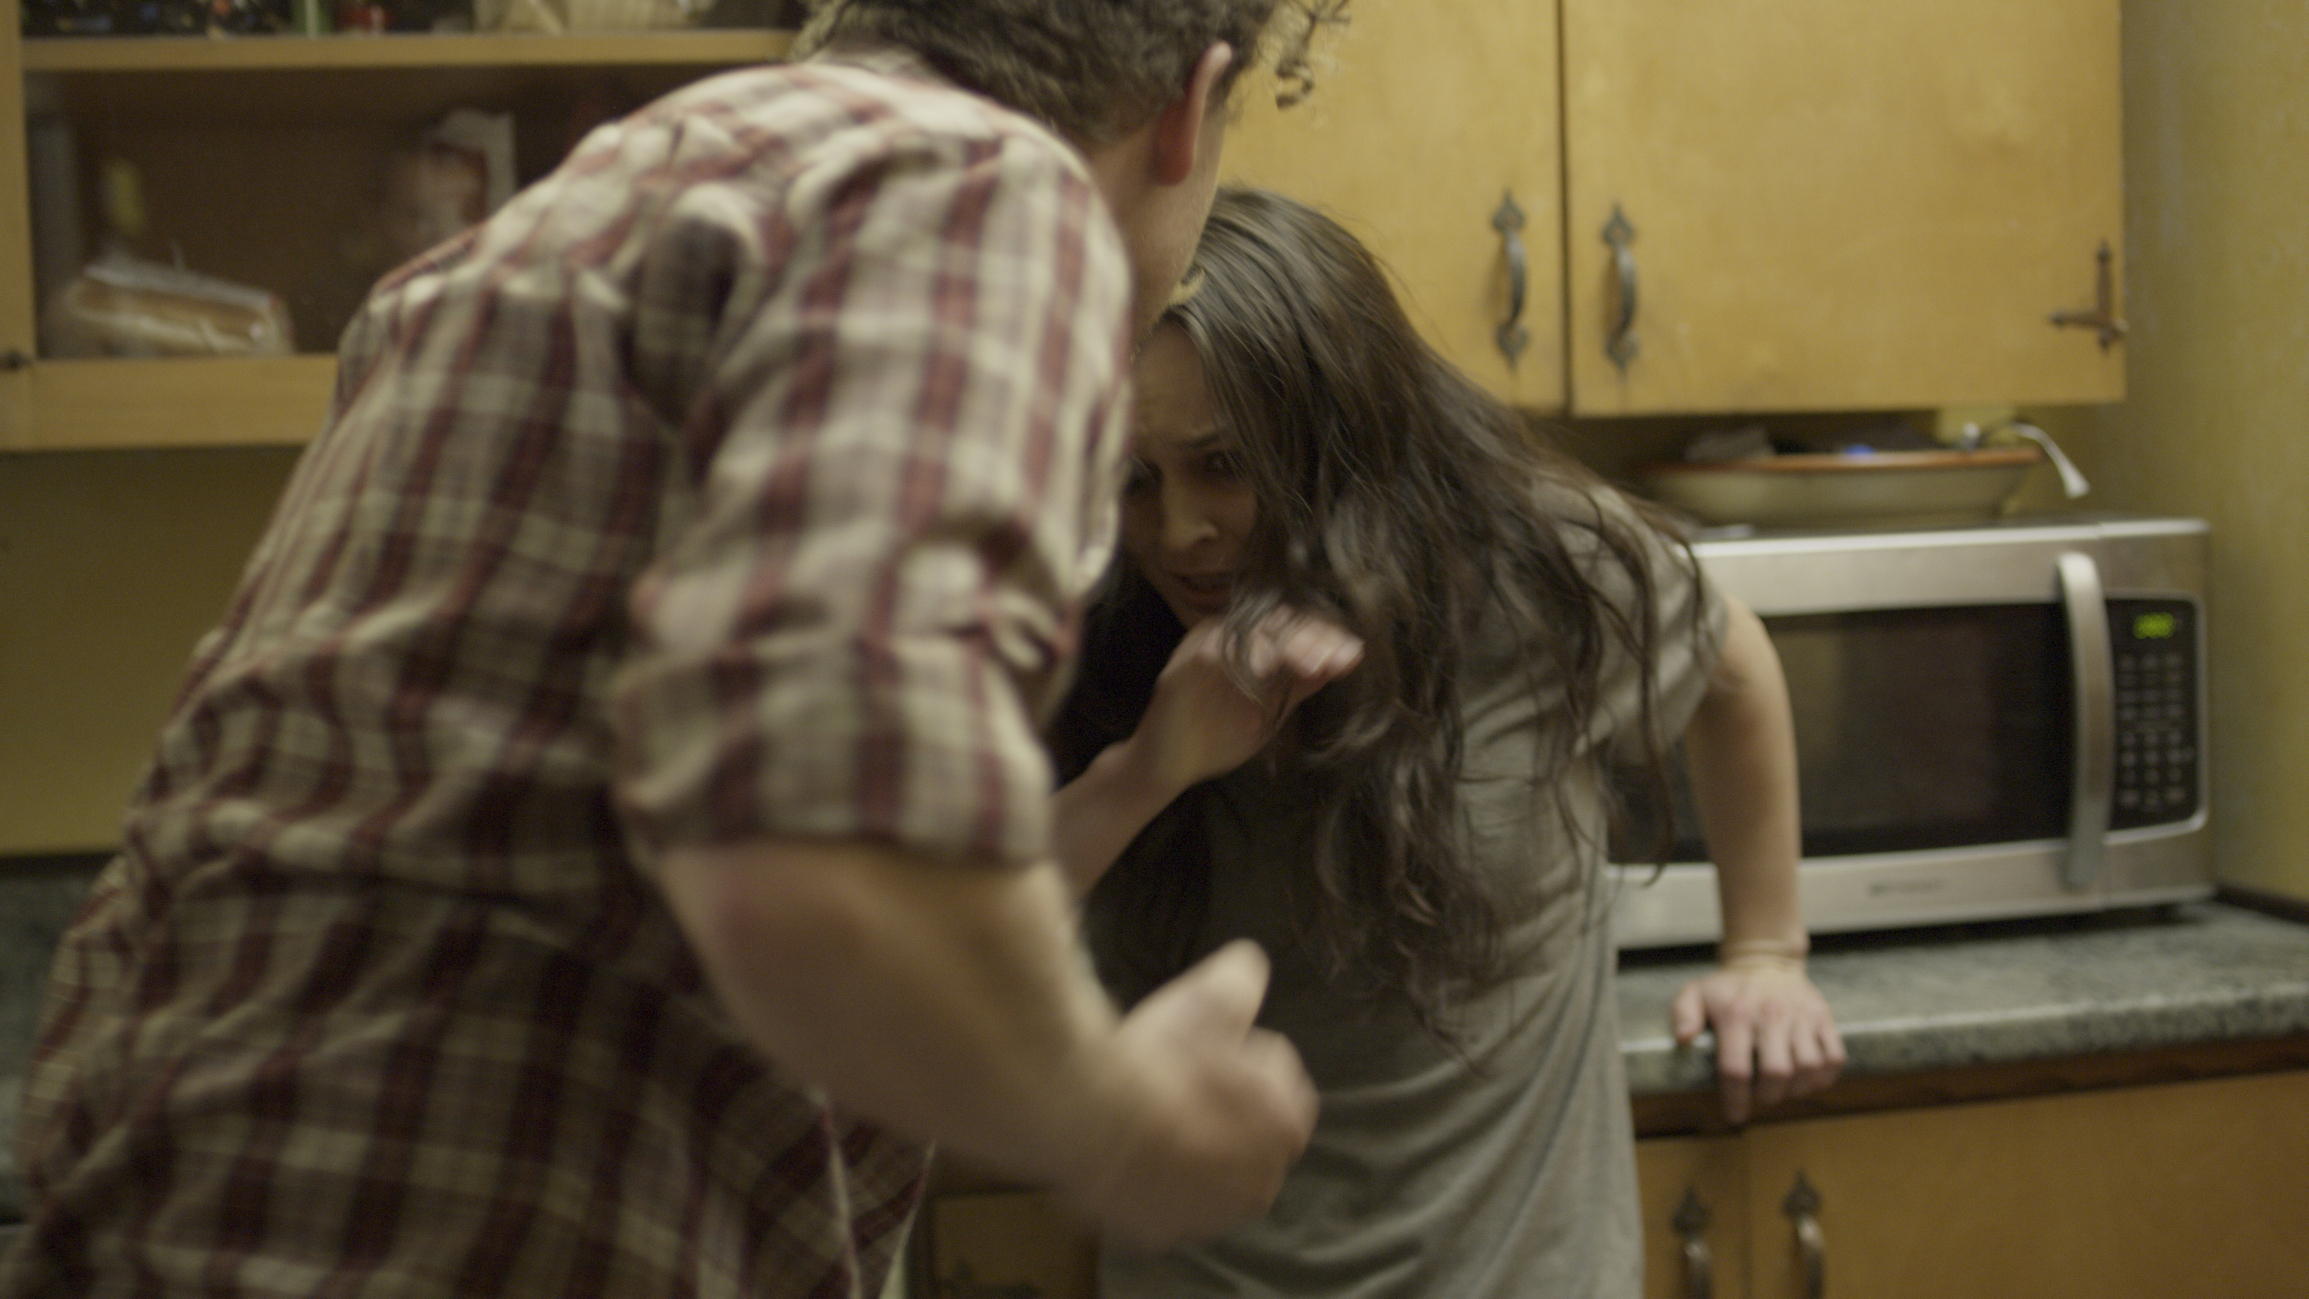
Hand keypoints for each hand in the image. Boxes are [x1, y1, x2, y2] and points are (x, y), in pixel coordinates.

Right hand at [1064, 941, 1318, 1249]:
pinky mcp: (1152, 1234)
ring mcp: (1204, 1218)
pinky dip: (1146, 1180)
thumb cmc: (1158, 1056)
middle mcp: (1255, 1186)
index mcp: (1283, 1130)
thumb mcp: (1210, 996)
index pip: (1282, 1089)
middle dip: (1219, 1112)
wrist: (1083, 1112)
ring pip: (1201, 1175)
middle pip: (1244, 1137)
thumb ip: (1241, 981)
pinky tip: (1123, 1145)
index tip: (1212, 1048)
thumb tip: (1249, 967)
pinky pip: (1156, 1203)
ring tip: (1146, 1109)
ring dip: (1185, 1149)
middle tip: (1177, 1076)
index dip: (1246, 1062)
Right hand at [1132, 607, 1361, 794]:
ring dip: (1289, 644)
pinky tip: (1276, 667)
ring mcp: (1200, 647)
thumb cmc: (1217, 738)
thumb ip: (1301, 684)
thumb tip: (1346, 660)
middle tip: (1343, 657)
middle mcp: (1223, 634)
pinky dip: (1251, 657)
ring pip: (1252, 631)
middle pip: (1276, 620)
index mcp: (1245, 640)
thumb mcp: (1271, 710)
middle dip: (1314, 637)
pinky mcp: (1182, 667)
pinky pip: (1220, 653)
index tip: (1354, 654)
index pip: (1291, 624)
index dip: (1325, 634)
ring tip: (1318, 664)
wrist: (1167, 767)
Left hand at [1671, 955, 1844, 1123]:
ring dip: (1796, 1089)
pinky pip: (1835, 1057)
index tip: (1734, 1115)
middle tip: (1760, 1097)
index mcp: (1736, 1014)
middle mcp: (1771, 1015)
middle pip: (1777, 1073)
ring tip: (1783, 1090)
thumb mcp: (1695, 993)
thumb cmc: (1727, 987)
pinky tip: (1808, 1080)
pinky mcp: (1823, 1017)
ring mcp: (1801, 1016)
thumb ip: (1682, 1014)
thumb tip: (1683, 1040)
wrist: (1766, 960)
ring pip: (1808, 1068)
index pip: (1736, 1069)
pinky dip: (1824, 1077)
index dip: (1735, 1099)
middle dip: (1768, 1096)